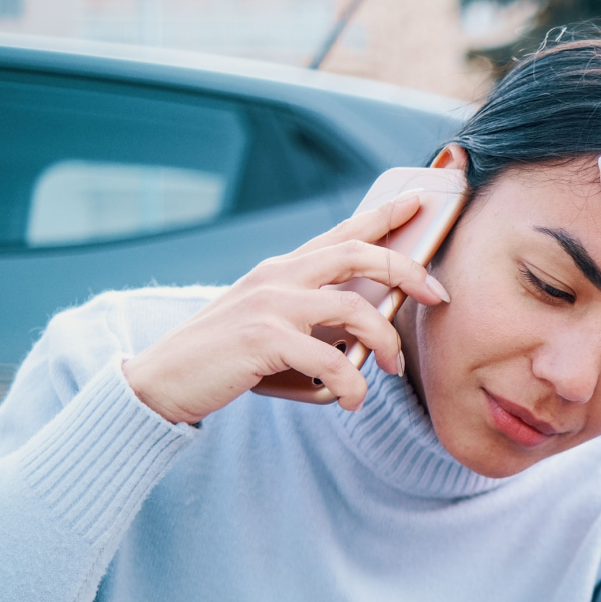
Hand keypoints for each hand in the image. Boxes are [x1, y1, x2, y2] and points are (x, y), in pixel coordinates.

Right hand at [123, 196, 449, 424]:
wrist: (162, 380)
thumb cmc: (226, 359)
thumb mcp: (272, 328)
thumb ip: (314, 323)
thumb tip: (367, 340)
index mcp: (282, 269)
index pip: (342, 232)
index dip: (384, 215)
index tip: (421, 201)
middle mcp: (278, 276)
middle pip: (358, 255)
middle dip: (407, 269)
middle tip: (438, 294)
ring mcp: (271, 304)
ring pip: (354, 308)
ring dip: (384, 342)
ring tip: (390, 369)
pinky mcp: (264, 339)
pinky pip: (331, 359)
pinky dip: (351, 384)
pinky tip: (352, 400)